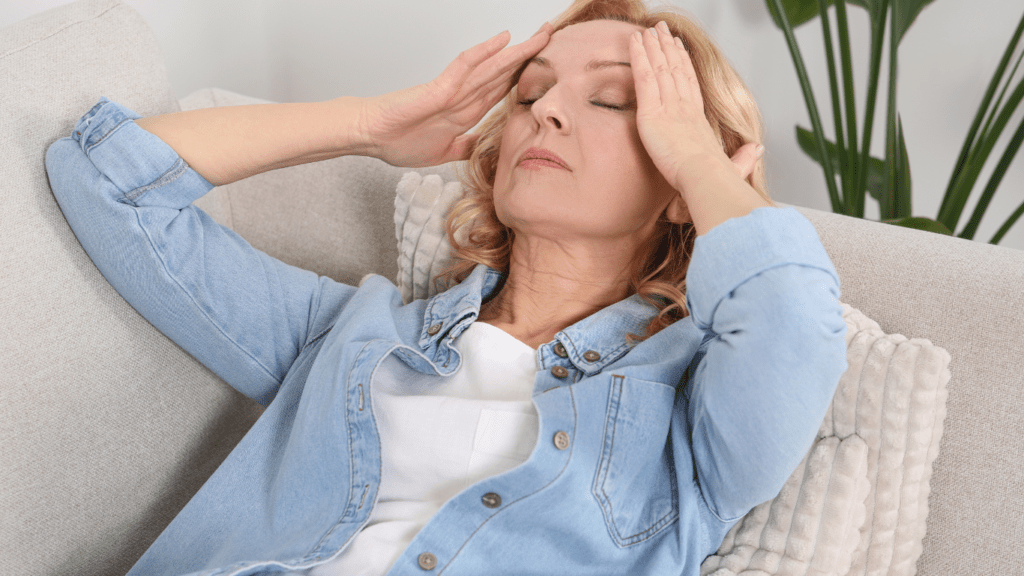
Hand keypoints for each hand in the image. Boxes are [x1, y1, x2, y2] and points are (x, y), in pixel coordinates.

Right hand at [358, 24, 553, 167]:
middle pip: (503, 73)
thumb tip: (485, 147)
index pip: (501, 90)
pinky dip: (483, 53)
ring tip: (541, 36)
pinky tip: (501, 40)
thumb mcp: (444, 152)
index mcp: (466, 112)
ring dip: (516, 52)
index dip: (524, 78)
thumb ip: (466, 146)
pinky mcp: (438, 89)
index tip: (546, 70)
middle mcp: (463, 97)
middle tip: (551, 38)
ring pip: (491, 67)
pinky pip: (464, 67)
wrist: (370, 137)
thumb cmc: (398, 140)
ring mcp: (452, 91)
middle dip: (529, 58)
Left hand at [629, 22, 759, 191]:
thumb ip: (744, 158)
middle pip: (674, 69)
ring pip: (659, 68)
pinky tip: (633, 42)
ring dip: (652, 46)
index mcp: (698, 119)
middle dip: (667, 47)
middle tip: (661, 30)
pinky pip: (643, 78)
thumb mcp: (734, 166)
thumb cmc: (717, 178)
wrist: (706, 177)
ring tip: (646, 30)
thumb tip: (758, 150)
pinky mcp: (651, 113)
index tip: (680, 48)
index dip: (684, 63)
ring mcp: (668, 107)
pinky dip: (638, 58)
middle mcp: (684, 108)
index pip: (690, 84)